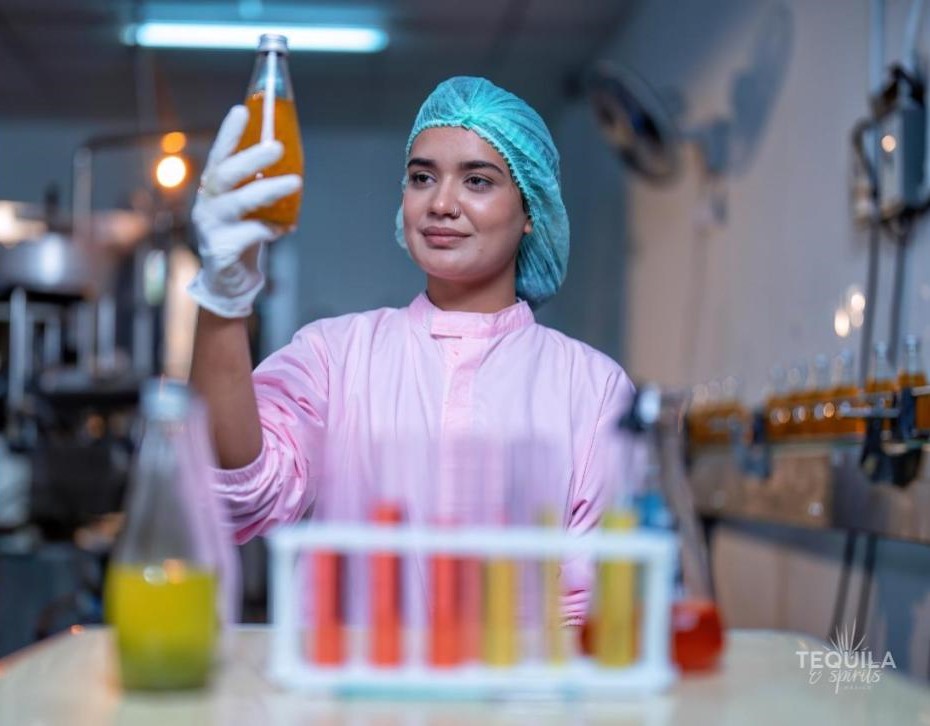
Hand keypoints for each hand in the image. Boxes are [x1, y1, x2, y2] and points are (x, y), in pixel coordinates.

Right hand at [187, 105, 301, 318]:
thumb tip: (293, 165)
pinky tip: (285, 229)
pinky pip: (248, 235)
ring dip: (268, 190)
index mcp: (214, 189)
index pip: (219, 155)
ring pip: (237, 203)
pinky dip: (269, 229)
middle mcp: (207, 204)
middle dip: (251, 158)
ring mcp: (210, 227)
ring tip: (295, 182)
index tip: (242, 110)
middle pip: (225, 174)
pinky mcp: (220, 250)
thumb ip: (260, 189)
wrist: (228, 282)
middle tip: (278, 146)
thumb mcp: (249, 209)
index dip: (229, 133)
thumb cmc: (242, 237)